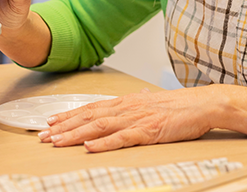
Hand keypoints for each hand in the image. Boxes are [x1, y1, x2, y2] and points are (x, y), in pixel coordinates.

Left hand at [38, 85, 246, 151]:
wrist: (204, 104)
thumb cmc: (181, 106)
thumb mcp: (154, 101)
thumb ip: (139, 102)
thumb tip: (131, 98)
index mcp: (128, 101)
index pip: (91, 107)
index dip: (69, 114)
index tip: (50, 120)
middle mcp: (128, 107)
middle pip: (89, 117)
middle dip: (64, 126)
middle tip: (42, 134)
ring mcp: (137, 119)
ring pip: (99, 127)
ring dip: (75, 135)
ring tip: (56, 141)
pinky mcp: (149, 131)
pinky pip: (122, 139)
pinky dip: (103, 143)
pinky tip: (89, 148)